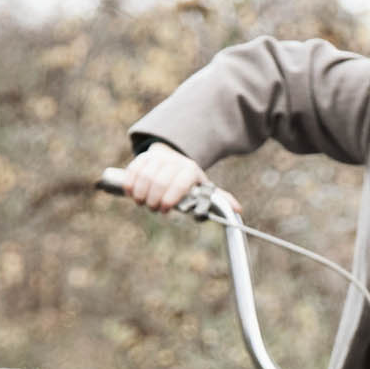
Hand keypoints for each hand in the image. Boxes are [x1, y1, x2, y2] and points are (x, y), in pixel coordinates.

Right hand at [120, 141, 237, 214]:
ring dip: (141, 194)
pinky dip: (130, 184)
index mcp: (190, 170)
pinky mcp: (142, 158)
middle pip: (160, 181)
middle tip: (153, 209)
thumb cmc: (189, 182)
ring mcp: (157, 158)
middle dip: (154, 199)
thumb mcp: (203, 188)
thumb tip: (239, 210)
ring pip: (145, 176)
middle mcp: (174, 161)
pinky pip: (133, 170)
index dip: (171, 198)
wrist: (171, 160)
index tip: (166, 210)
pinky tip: (131, 193)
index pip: (180, 182)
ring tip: (142, 203)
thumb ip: (218, 199)